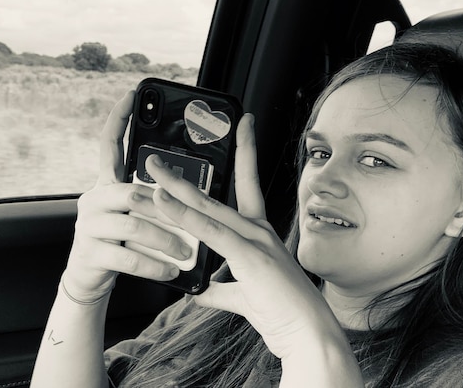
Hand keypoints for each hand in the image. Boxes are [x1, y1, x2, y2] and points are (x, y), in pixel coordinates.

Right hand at [61, 91, 190, 302]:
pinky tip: (171, 271)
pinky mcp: (89, 253)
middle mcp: (94, 198)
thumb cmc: (123, 242)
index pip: (109, 145)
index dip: (119, 120)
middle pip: (133, 191)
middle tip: (194, 224)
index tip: (131, 95)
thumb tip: (187, 189)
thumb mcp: (136, 216)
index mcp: (108, 186)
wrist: (92, 279)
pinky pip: (127, 256)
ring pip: (134, 224)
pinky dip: (154, 265)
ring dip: (166, 240)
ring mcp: (88, 225)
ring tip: (187, 253)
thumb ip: (152, 200)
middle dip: (168, 209)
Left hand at [146, 114, 343, 359]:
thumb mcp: (243, 296)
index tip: (243, 127)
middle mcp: (258, 230)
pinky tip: (164, 203)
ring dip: (176, 187)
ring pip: (208, 207)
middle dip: (188, 171)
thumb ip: (217, 289)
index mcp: (259, 234)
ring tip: (152, 170)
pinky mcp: (251, 257)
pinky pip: (210, 232)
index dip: (245, 153)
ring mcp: (256, 240)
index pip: (247, 185)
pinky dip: (185, 215)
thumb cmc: (284, 313)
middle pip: (216, 192)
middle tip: (161, 156)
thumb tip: (197, 289)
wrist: (310, 336)